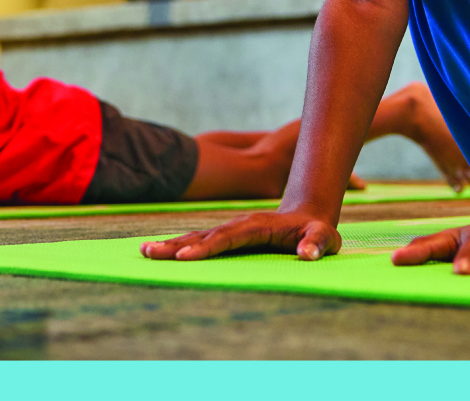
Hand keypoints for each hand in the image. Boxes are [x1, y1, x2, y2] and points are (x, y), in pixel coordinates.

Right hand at [141, 211, 340, 261]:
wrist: (308, 213)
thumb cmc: (317, 230)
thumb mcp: (324, 237)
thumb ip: (316, 243)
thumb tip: (307, 254)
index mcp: (256, 226)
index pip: (227, 237)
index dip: (206, 247)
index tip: (184, 256)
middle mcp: (238, 224)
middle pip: (203, 234)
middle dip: (176, 245)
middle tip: (149, 253)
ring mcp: (231, 228)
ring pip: (196, 235)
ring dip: (171, 244)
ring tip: (145, 251)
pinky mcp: (227, 234)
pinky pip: (199, 239)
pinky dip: (179, 245)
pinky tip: (160, 251)